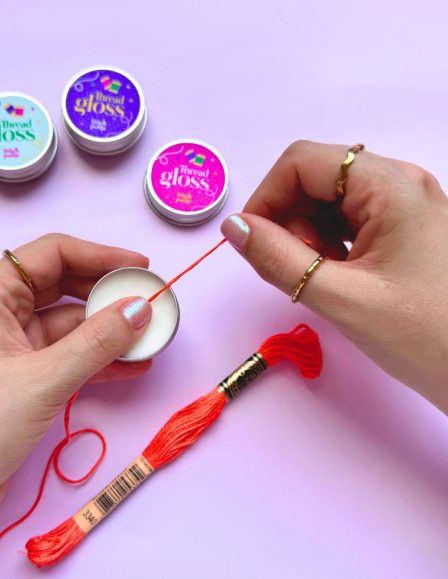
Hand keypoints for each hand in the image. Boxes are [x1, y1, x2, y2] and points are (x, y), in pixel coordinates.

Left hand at [0, 234, 151, 578]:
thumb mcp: (43, 379)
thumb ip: (97, 342)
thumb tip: (142, 308)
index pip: (53, 253)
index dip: (101, 255)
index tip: (141, 267)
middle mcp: (1, 311)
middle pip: (64, 285)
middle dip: (108, 293)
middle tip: (151, 302)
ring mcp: (13, 344)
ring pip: (70, 323)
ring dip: (108, 330)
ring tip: (150, 337)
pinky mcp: (23, 375)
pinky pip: (68, 354)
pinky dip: (99, 358)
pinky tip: (132, 365)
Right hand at [220, 141, 447, 410]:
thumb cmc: (427, 336)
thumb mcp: (342, 298)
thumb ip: (278, 259)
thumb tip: (233, 227)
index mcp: (388, 185)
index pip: (302, 161)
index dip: (266, 197)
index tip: (252, 242)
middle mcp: (398, 184)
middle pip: (314, 179)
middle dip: (288, 221)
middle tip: (294, 269)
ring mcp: (403, 206)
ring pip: (327, 202)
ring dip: (307, 236)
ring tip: (321, 280)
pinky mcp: (403, 229)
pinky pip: (347, 222)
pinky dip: (327, 246)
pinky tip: (336, 278)